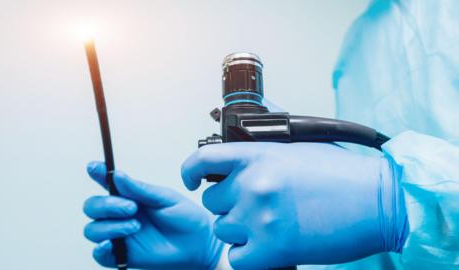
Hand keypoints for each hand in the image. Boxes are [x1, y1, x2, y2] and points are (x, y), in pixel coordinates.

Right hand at [83, 161, 222, 268]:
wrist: (199, 243)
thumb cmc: (185, 217)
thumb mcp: (165, 198)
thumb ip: (140, 189)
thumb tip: (117, 175)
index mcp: (129, 195)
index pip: (106, 182)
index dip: (97, 173)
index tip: (94, 167)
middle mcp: (119, 214)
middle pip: (92, 206)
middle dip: (107, 205)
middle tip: (132, 207)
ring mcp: (119, 235)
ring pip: (92, 230)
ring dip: (110, 226)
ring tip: (136, 225)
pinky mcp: (122, 255)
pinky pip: (100, 255)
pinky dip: (100, 250)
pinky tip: (110, 244)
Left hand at [181, 143, 407, 268]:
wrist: (379, 202)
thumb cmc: (343, 173)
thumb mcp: (301, 143)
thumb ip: (268, 132)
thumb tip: (248, 115)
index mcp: (259, 155)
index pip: (202, 160)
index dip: (189, 171)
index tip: (190, 180)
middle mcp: (253, 185)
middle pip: (212, 200)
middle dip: (228, 203)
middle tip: (253, 205)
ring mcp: (260, 219)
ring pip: (222, 229)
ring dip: (239, 229)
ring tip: (267, 225)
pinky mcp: (272, 251)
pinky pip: (236, 258)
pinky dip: (247, 255)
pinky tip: (266, 246)